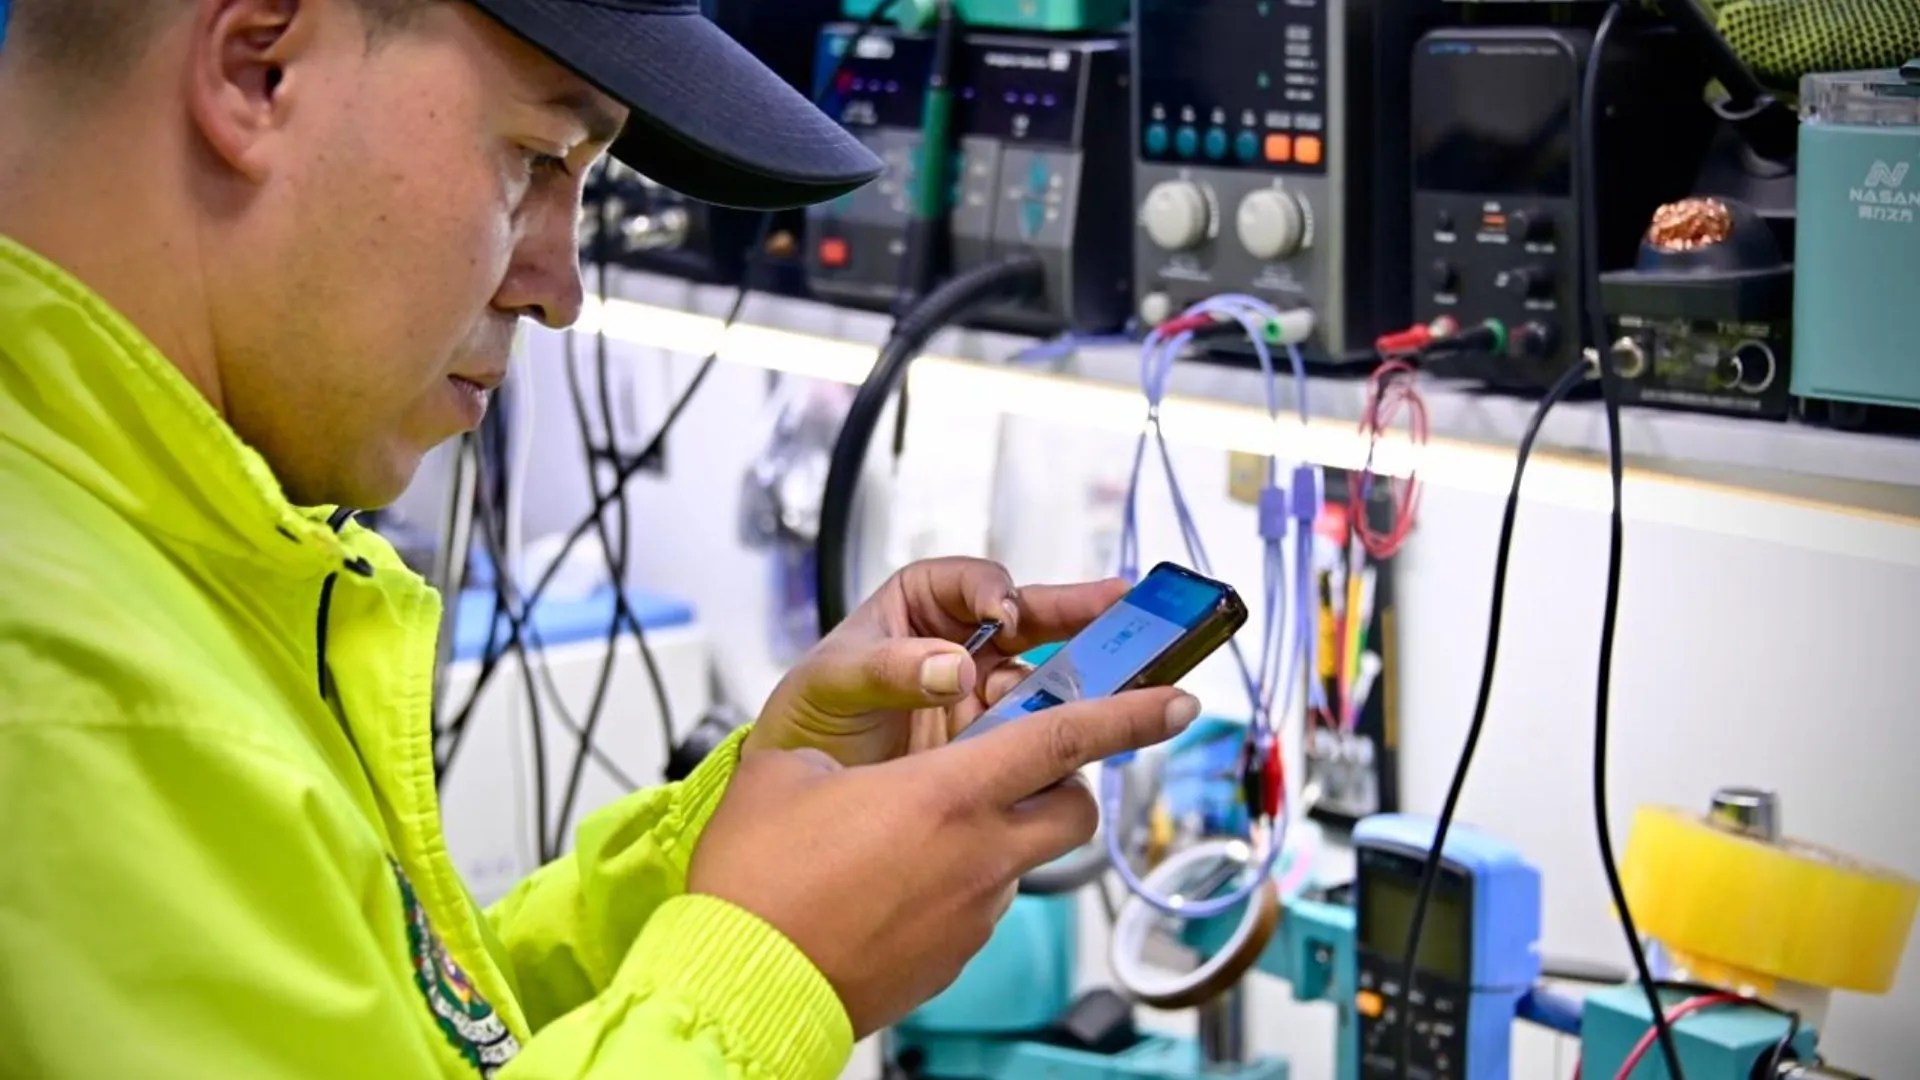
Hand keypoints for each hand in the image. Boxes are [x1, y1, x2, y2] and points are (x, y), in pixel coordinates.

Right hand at [690, 685, 1201, 1036]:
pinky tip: (901, 879)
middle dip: (1073, 780)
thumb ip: (847, 745)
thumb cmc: (756, 884)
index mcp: (947, 796)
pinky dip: (964, 879)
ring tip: (929, 826)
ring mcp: (973, 914)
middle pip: (1075, 809)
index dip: (1131, 714)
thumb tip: (868, 744)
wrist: (740, 987)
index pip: (1066, 741)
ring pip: (1025, 857)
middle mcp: (978, 856)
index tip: (1178, 699)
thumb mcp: (788, 774)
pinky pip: (982, 903)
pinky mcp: (955, 958)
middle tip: (1027, 760)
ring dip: (1005, 831)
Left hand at [748, 557, 1129, 765]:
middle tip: (1125, 604)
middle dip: (1079, 610)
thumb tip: (951, 666)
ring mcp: (984, 695)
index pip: (968, 582)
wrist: (800, 797)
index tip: (1001, 615)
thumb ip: (886, 671)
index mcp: (919, 607)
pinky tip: (1075, 737)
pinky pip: (1038, 730)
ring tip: (1114, 681)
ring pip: (1045, 673)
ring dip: (1078, 676)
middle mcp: (961, 643)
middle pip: (1031, 616)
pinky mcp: (994, 743)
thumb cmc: (806, 721)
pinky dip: (1059, 731)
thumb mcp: (831, 685)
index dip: (991, 592)